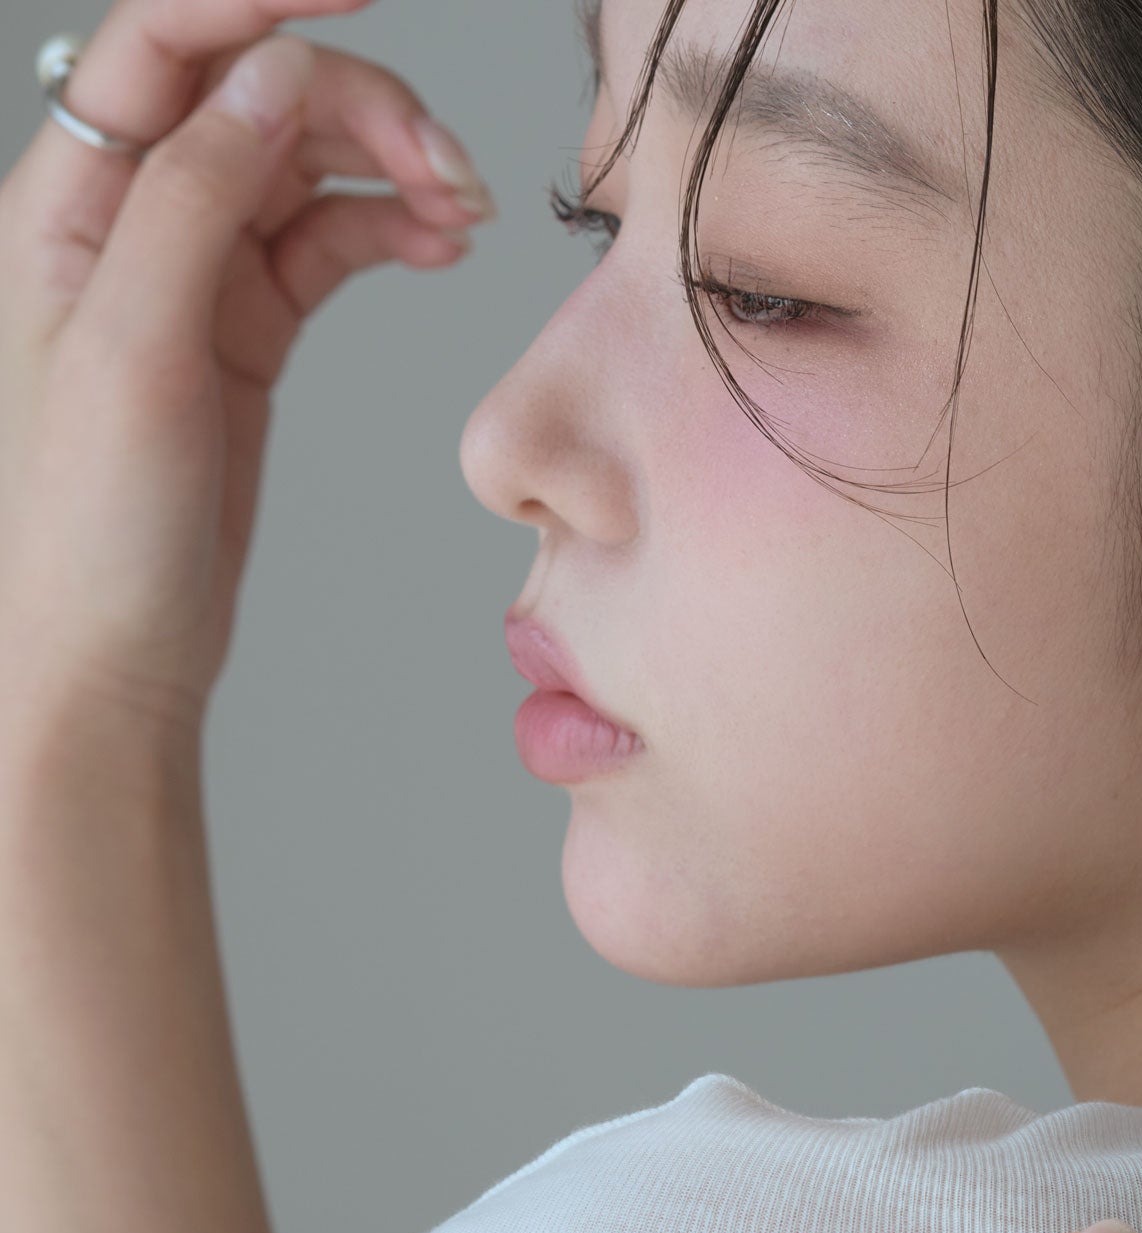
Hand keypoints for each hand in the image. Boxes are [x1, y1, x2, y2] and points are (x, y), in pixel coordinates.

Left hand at [0, 0, 494, 738]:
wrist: (114, 652)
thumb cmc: (90, 527)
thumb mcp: (133, 348)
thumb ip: (195, 199)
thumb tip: (270, 76)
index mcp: (66, 204)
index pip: (164, 44)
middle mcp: (127, 222)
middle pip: (255, 99)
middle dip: (360, 108)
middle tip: (451, 167)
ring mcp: (192, 276)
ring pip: (302, 168)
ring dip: (389, 169)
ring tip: (464, 212)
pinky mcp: (245, 330)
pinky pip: (326, 244)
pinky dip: (387, 232)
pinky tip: (439, 246)